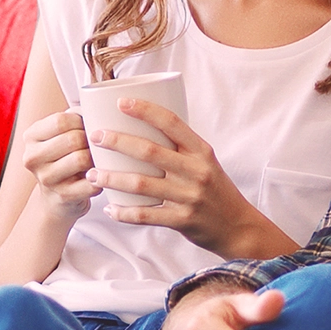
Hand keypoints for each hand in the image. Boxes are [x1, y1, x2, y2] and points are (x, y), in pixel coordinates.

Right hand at [21, 110, 100, 221]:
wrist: (57, 198)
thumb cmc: (66, 157)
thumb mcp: (62, 134)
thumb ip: (75, 116)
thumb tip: (98, 102)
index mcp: (31, 136)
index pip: (61, 120)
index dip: (82, 121)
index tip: (90, 126)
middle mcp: (32, 157)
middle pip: (73, 139)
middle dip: (92, 140)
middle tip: (100, 144)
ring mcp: (45, 179)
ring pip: (82, 159)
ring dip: (97, 158)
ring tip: (101, 158)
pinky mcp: (62, 196)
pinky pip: (91, 182)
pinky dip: (102, 177)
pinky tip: (102, 175)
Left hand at [87, 99, 293, 258]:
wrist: (238, 226)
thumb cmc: (216, 190)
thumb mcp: (206, 163)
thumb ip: (181, 149)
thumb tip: (144, 128)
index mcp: (201, 152)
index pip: (172, 123)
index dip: (145, 110)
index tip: (122, 103)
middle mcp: (196, 171)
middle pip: (150, 151)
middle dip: (117, 141)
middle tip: (95, 137)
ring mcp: (189, 196)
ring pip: (141, 184)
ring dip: (111, 178)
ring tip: (92, 174)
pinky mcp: (182, 220)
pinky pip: (146, 215)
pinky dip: (124, 213)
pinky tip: (110, 209)